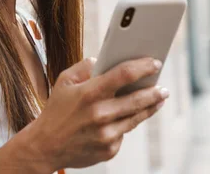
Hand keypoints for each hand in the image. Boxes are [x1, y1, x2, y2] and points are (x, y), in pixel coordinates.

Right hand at [27, 57, 168, 170]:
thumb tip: (102, 60)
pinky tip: (125, 118)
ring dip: (149, 107)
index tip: (155, 63)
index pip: (124, 75)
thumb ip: (84, 67)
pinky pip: (124, 133)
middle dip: (154, 91)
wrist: (46, 145)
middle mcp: (100, 114)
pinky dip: (125, 124)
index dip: (143, 67)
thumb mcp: (64, 82)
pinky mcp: (110, 149)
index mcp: (89, 93)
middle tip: (163, 88)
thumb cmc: (56, 110)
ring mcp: (107, 134)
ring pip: (136, 118)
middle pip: (138, 99)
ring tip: (157, 99)